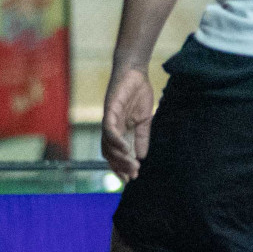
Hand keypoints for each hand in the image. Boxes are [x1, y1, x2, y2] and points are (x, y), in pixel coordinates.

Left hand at [101, 66, 154, 180]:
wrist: (135, 73)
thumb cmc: (138, 93)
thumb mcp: (144, 120)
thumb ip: (142, 138)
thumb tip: (142, 156)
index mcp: (119, 131)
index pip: (116, 153)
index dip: (121, 166)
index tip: (132, 178)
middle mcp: (110, 128)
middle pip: (110, 153)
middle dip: (120, 166)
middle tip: (132, 176)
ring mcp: (108, 120)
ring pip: (108, 144)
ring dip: (119, 157)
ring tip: (131, 166)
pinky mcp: (110, 111)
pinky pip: (109, 129)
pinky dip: (115, 141)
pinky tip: (125, 149)